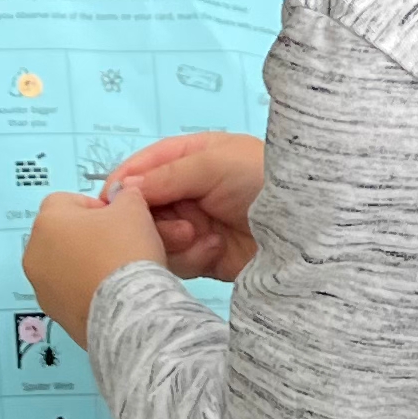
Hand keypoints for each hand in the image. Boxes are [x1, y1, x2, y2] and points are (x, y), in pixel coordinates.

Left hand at [22, 186, 164, 349]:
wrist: (127, 311)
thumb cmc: (125, 253)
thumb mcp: (134, 209)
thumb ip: (124, 195)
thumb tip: (121, 196)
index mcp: (47, 220)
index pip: (68, 201)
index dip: (96, 208)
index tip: (117, 221)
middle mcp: (34, 252)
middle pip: (62, 234)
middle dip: (87, 237)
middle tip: (117, 245)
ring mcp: (40, 286)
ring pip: (63, 264)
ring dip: (84, 264)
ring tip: (114, 272)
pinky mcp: (53, 312)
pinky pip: (68, 291)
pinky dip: (84, 289)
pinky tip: (108, 293)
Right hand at [102, 131, 266, 282]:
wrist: (309, 230)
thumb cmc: (264, 180)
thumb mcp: (214, 163)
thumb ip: (166, 175)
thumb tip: (122, 187)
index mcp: (193, 157)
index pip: (147, 166)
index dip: (126, 182)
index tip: (108, 202)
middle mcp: (191, 191)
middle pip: (146, 206)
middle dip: (151, 217)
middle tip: (172, 223)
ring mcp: (197, 224)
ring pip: (157, 236)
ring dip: (172, 238)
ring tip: (199, 237)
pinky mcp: (206, 257)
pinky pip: (176, 260)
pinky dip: (189, 257)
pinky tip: (213, 250)